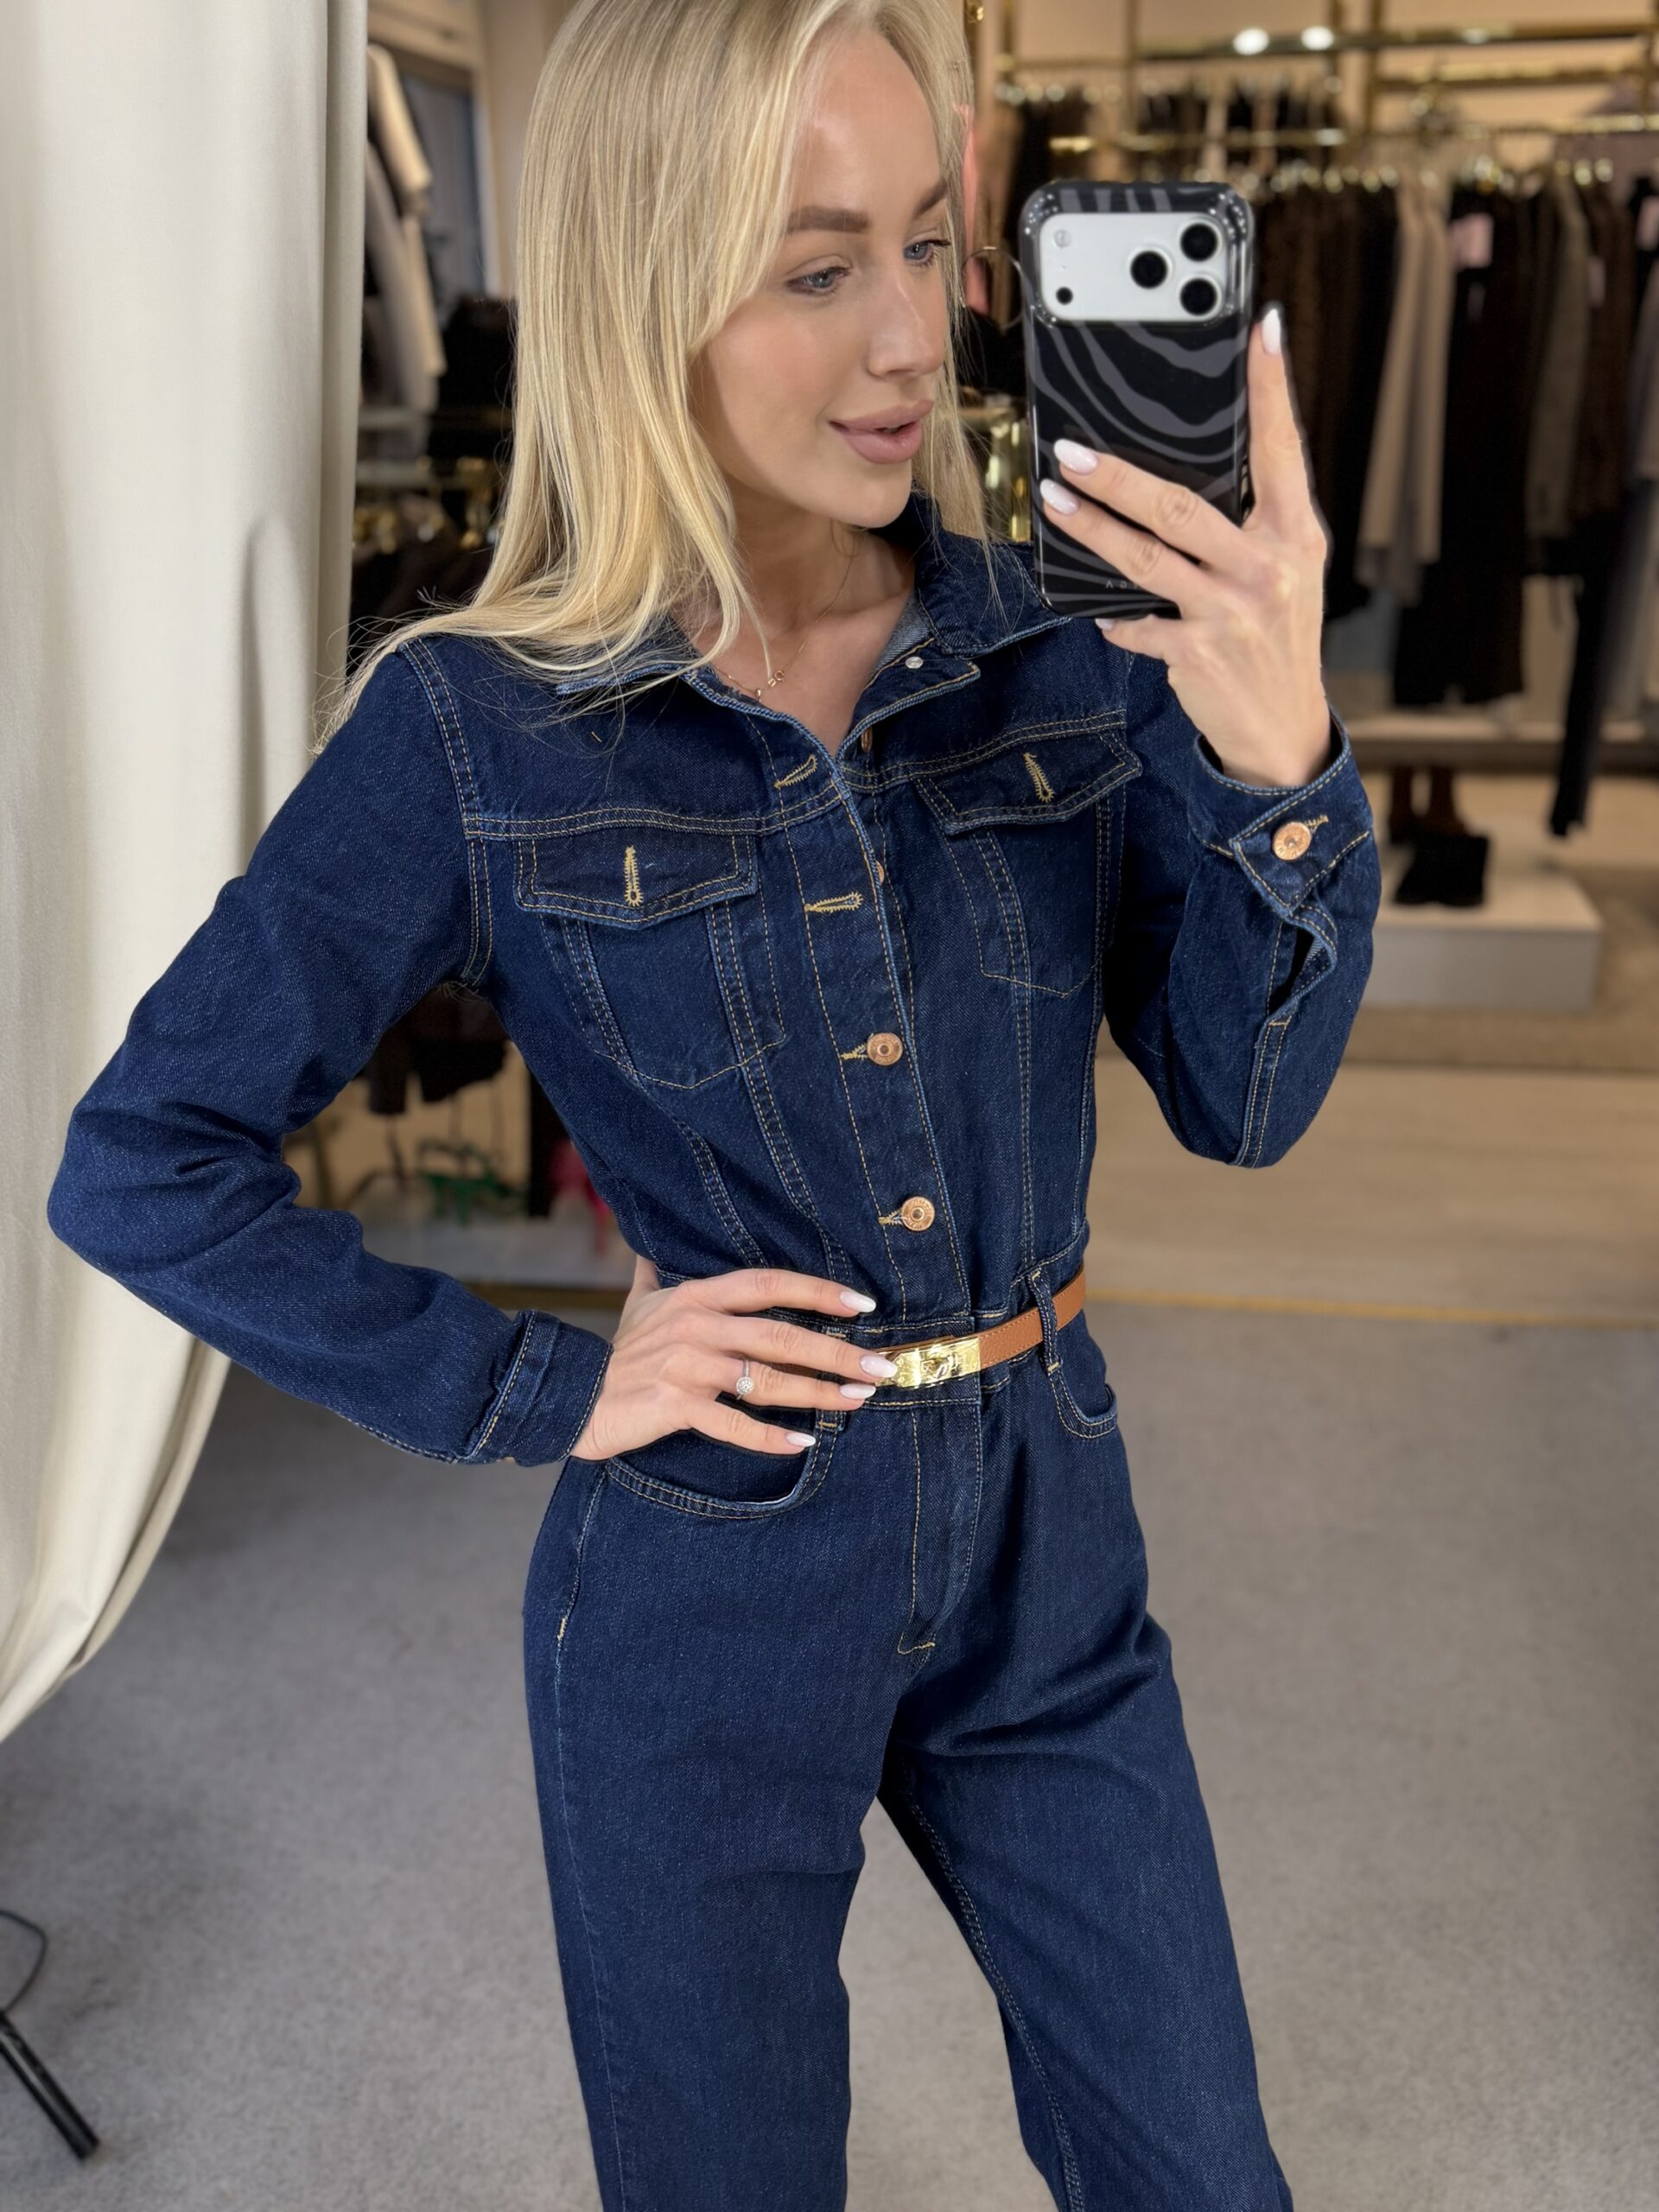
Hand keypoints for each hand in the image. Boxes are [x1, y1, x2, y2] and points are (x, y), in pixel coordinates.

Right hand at [566, 1256, 891, 1460]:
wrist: (571, 1395)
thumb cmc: (616, 1352)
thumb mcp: (638, 1304)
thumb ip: (655, 1272)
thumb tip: (652, 1243)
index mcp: (696, 1297)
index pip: (768, 1283)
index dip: (817, 1292)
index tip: (862, 1305)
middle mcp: (696, 1327)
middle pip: (780, 1334)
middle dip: (836, 1351)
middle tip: (880, 1366)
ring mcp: (686, 1367)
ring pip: (765, 1379)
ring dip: (817, 1392)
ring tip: (858, 1400)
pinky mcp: (674, 1406)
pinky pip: (732, 1424)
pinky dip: (770, 1436)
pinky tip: (803, 1442)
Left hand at [1036, 302, 1332, 788]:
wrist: (1284, 725)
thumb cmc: (1278, 634)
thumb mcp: (1289, 569)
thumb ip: (1254, 521)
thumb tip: (1188, 470)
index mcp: (1295, 532)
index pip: (1281, 447)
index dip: (1271, 387)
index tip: (1260, 328)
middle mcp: (1267, 566)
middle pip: (1181, 506)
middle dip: (1118, 477)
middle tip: (1071, 449)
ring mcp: (1231, 611)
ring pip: (1147, 560)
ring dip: (1093, 530)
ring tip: (1055, 500)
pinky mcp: (1197, 653)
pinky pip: (1139, 626)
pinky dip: (1116, 620)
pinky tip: (1096, 611)